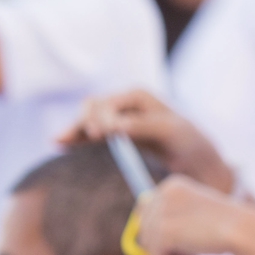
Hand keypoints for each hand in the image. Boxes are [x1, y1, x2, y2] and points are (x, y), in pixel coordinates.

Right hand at [67, 89, 235, 191]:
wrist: (195, 159)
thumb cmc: (187, 141)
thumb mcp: (168, 132)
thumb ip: (141, 127)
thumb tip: (113, 127)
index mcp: (136, 96)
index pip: (107, 103)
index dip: (100, 118)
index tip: (101, 137)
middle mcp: (124, 104)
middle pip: (92, 108)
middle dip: (82, 123)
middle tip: (74, 141)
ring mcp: (117, 119)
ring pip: (87, 121)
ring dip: (74, 130)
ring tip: (59, 143)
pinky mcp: (114, 136)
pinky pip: (90, 135)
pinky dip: (77, 139)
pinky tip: (60, 146)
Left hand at [132, 176, 251, 254]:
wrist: (243, 230)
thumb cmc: (225, 227)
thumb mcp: (195, 216)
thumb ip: (171, 223)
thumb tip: (140, 244)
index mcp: (173, 185)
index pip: (145, 209)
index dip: (156, 230)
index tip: (179, 242)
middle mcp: (164, 194)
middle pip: (144, 228)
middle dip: (162, 246)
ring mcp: (163, 213)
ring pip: (147, 244)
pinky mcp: (165, 232)